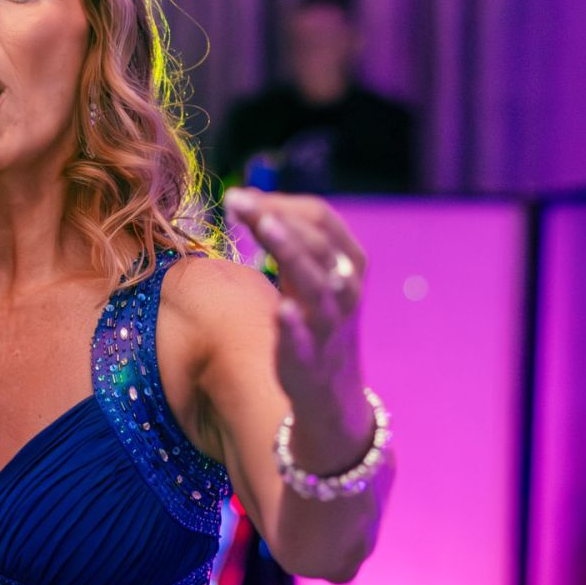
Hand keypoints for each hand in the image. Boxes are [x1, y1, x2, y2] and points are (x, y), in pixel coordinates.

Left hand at [223, 188, 367, 406]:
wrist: (331, 388)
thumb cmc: (314, 316)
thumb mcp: (307, 273)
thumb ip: (284, 237)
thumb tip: (245, 198)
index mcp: (348, 259)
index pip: (320, 217)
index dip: (280, 201)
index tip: (240, 196)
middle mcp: (346, 286)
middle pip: (316, 243)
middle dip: (277, 218)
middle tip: (237, 200)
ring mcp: (330, 322)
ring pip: (316, 283)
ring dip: (291, 252)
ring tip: (264, 226)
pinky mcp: (311, 356)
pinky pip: (306, 337)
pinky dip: (296, 323)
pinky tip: (281, 309)